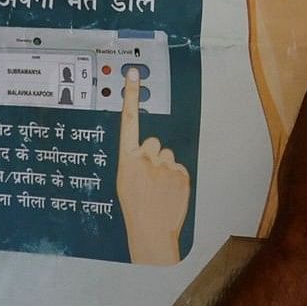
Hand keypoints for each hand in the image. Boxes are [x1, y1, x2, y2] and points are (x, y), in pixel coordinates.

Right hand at [114, 78, 189, 265]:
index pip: (128, 120)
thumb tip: (146, 151)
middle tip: (149, 178)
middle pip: (155, 142)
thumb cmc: (135, 207)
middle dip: (154, 156)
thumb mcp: (124, 181)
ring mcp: (165, 165)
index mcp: (126, 158)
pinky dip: (176, 179)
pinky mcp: (182, 174)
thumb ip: (134, 160)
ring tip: (159, 189)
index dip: (130, 96)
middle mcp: (145, 157)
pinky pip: (180, 168)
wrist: (151, 231)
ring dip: (166, 168)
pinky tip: (169, 193)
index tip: (133, 73)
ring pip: (169, 155)